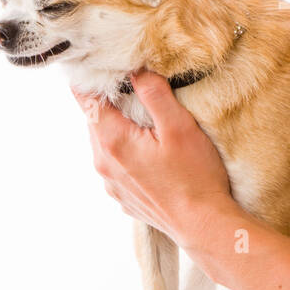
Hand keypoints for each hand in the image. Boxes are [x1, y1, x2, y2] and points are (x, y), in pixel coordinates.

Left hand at [72, 70, 235, 249]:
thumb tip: (135, 69)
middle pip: (94, 118)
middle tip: (132, 83)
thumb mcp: (179, 126)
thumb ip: (154, 93)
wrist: (204, 226)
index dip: (91, 77)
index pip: (85, 98)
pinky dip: (126, 150)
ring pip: (104, 141)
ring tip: (145, 118)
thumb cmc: (195, 177)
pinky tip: (151, 150)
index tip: (102, 63)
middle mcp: (104, 163)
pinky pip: (115, 163)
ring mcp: (111, 183)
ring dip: (118, 126)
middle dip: (109, 100)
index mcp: (112, 140)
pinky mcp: (123, 196)